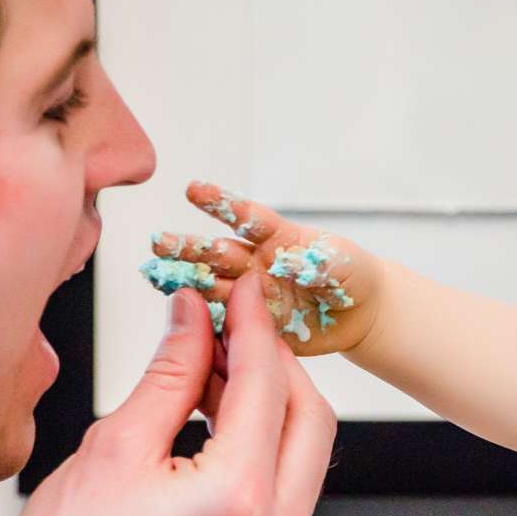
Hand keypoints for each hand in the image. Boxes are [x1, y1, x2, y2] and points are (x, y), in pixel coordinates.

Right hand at [0, 274, 335, 515]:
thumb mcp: (112, 446)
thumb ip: (169, 373)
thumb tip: (194, 316)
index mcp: (237, 498)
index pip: (266, 383)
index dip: (255, 325)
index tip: (242, 290)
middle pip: (309, 415)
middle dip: (275, 360)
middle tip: (231, 324)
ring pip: (305, 450)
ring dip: (271, 399)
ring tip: (213, 367)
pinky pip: (288, 486)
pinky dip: (264, 442)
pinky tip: (218, 417)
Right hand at [147, 181, 382, 355]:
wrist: (360, 312)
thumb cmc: (350, 274)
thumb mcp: (339, 262)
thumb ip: (315, 261)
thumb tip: (291, 260)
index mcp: (277, 238)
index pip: (245, 218)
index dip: (220, 204)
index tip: (194, 190)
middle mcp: (256, 263)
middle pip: (219, 253)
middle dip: (189, 247)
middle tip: (159, 242)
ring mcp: (253, 295)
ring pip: (214, 287)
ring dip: (187, 282)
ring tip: (156, 276)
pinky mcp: (255, 326)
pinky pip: (227, 324)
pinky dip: (205, 321)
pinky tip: (181, 320)